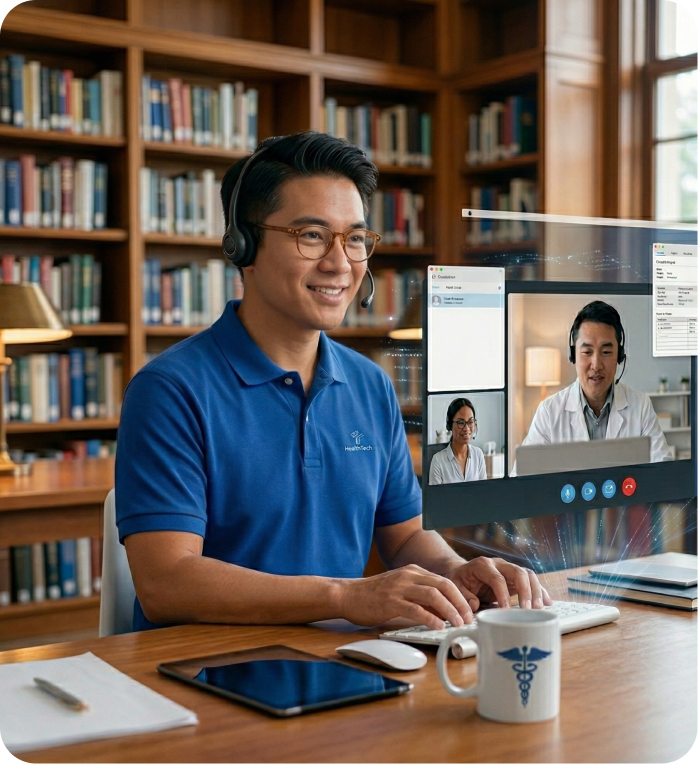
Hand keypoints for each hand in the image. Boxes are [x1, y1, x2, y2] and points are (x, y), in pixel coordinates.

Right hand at [338, 564, 474, 629]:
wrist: (347, 594)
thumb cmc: (373, 595)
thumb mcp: (401, 589)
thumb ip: (420, 597)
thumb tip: (443, 610)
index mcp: (413, 571)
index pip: (445, 581)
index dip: (460, 597)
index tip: (468, 612)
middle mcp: (408, 575)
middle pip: (444, 585)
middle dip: (460, 603)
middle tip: (467, 619)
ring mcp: (399, 587)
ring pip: (433, 595)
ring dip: (449, 610)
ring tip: (456, 623)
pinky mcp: (390, 601)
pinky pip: (415, 609)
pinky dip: (430, 617)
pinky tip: (437, 626)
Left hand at [445, 557, 552, 612]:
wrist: (462, 571)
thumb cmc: (459, 580)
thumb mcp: (454, 586)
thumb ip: (463, 595)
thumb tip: (475, 605)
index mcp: (482, 565)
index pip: (497, 578)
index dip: (503, 594)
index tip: (506, 610)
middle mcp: (498, 564)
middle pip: (517, 572)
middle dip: (525, 590)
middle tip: (528, 609)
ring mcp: (508, 569)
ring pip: (528, 575)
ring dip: (536, 591)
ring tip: (539, 608)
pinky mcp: (515, 578)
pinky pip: (531, 581)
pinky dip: (540, 591)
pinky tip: (548, 603)